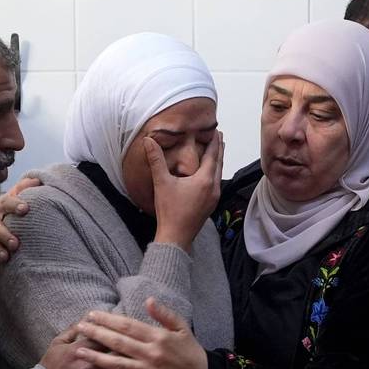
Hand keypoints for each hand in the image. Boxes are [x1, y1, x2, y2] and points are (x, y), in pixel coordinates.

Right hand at [0, 176, 41, 268]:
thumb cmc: (13, 207)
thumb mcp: (19, 195)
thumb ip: (27, 187)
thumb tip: (38, 180)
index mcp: (1, 204)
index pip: (7, 202)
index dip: (15, 205)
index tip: (26, 209)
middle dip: (3, 235)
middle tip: (16, 244)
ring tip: (6, 258)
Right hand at [38, 325, 139, 368]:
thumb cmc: (49, 367)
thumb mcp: (57, 344)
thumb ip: (72, 330)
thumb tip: (85, 318)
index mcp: (82, 349)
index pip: (105, 336)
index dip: (119, 331)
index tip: (131, 329)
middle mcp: (91, 365)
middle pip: (117, 354)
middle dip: (133, 350)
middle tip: (148, 347)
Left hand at [74, 298, 207, 368]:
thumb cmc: (189, 348)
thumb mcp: (181, 326)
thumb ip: (164, 313)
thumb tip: (148, 299)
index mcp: (158, 337)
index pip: (128, 326)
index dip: (109, 320)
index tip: (93, 314)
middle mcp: (150, 354)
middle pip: (118, 343)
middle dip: (97, 335)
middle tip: (80, 328)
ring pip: (117, 364)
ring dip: (96, 357)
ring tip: (79, 351)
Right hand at [150, 132, 222, 252]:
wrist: (176, 237)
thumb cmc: (169, 211)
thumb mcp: (162, 182)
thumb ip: (156, 160)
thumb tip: (149, 140)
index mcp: (204, 180)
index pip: (212, 155)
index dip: (214, 142)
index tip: (216, 131)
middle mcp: (213, 187)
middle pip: (219, 163)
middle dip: (219, 149)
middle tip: (219, 137)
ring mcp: (214, 197)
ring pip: (219, 174)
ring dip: (218, 161)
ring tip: (216, 152)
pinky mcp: (210, 205)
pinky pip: (216, 184)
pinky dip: (214, 173)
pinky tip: (209, 174)